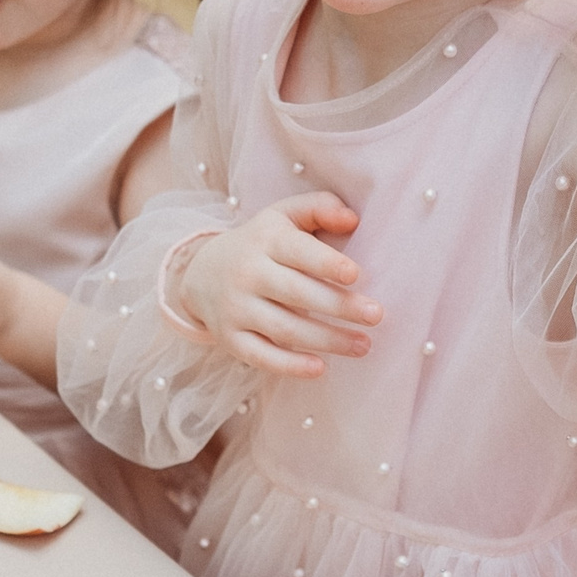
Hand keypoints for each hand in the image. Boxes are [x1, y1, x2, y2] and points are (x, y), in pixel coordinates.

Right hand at [177, 192, 381, 378]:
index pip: (298, 251)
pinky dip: (290, 365)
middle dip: (339, 306)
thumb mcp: (283, 216)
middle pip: (297, 293)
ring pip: (285, 328)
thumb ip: (319, 208)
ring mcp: (237, 308)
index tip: (356, 275)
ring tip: (364, 345)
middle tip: (376, 315)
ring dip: (328, 340)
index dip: (327, 263)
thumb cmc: (260, 244)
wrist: (201, 273)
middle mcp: (248, 274)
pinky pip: (261, 356)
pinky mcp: (230, 338)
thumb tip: (352, 220)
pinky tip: (320, 368)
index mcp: (266, 240)